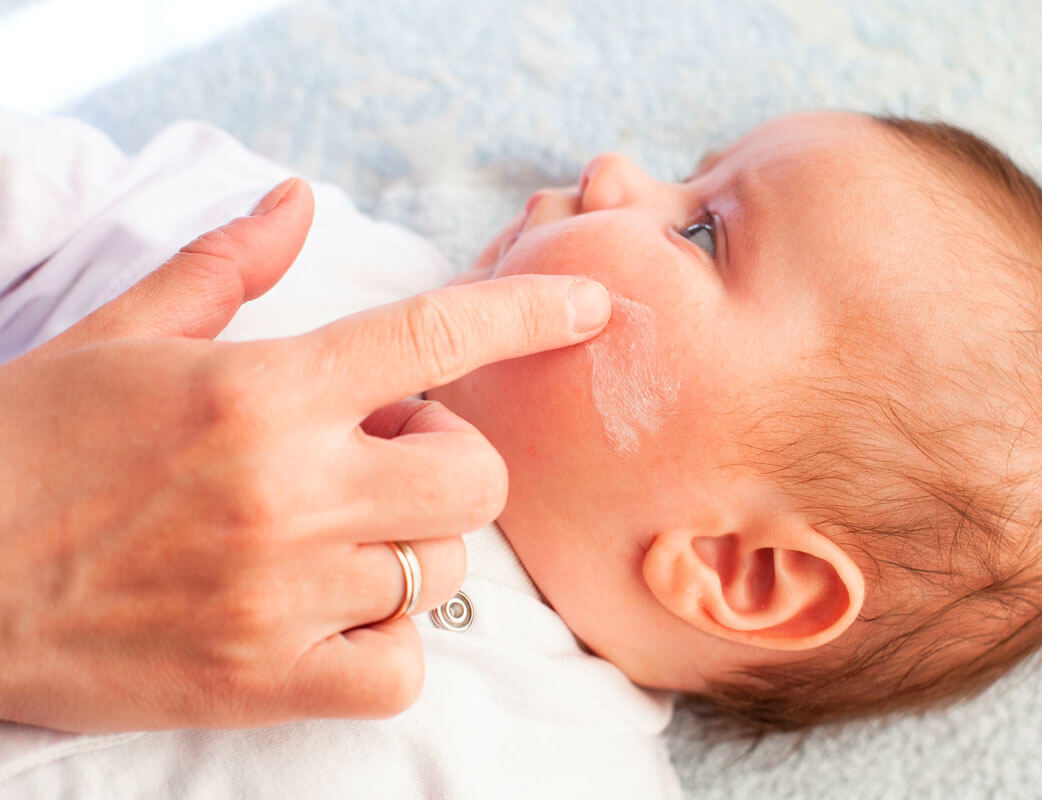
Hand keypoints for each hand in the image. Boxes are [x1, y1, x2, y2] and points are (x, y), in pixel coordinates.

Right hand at [0, 179, 609, 731]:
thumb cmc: (24, 446)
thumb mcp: (119, 334)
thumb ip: (223, 266)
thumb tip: (294, 200)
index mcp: (258, 391)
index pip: (434, 337)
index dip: (530, 310)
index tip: (590, 308)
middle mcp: (286, 491)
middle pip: (474, 474)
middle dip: (446, 459)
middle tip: (378, 455)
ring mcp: (282, 596)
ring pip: (443, 571)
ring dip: (410, 546)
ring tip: (335, 534)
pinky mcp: (263, 682)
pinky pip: (402, 670)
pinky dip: (388, 645)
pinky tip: (334, 617)